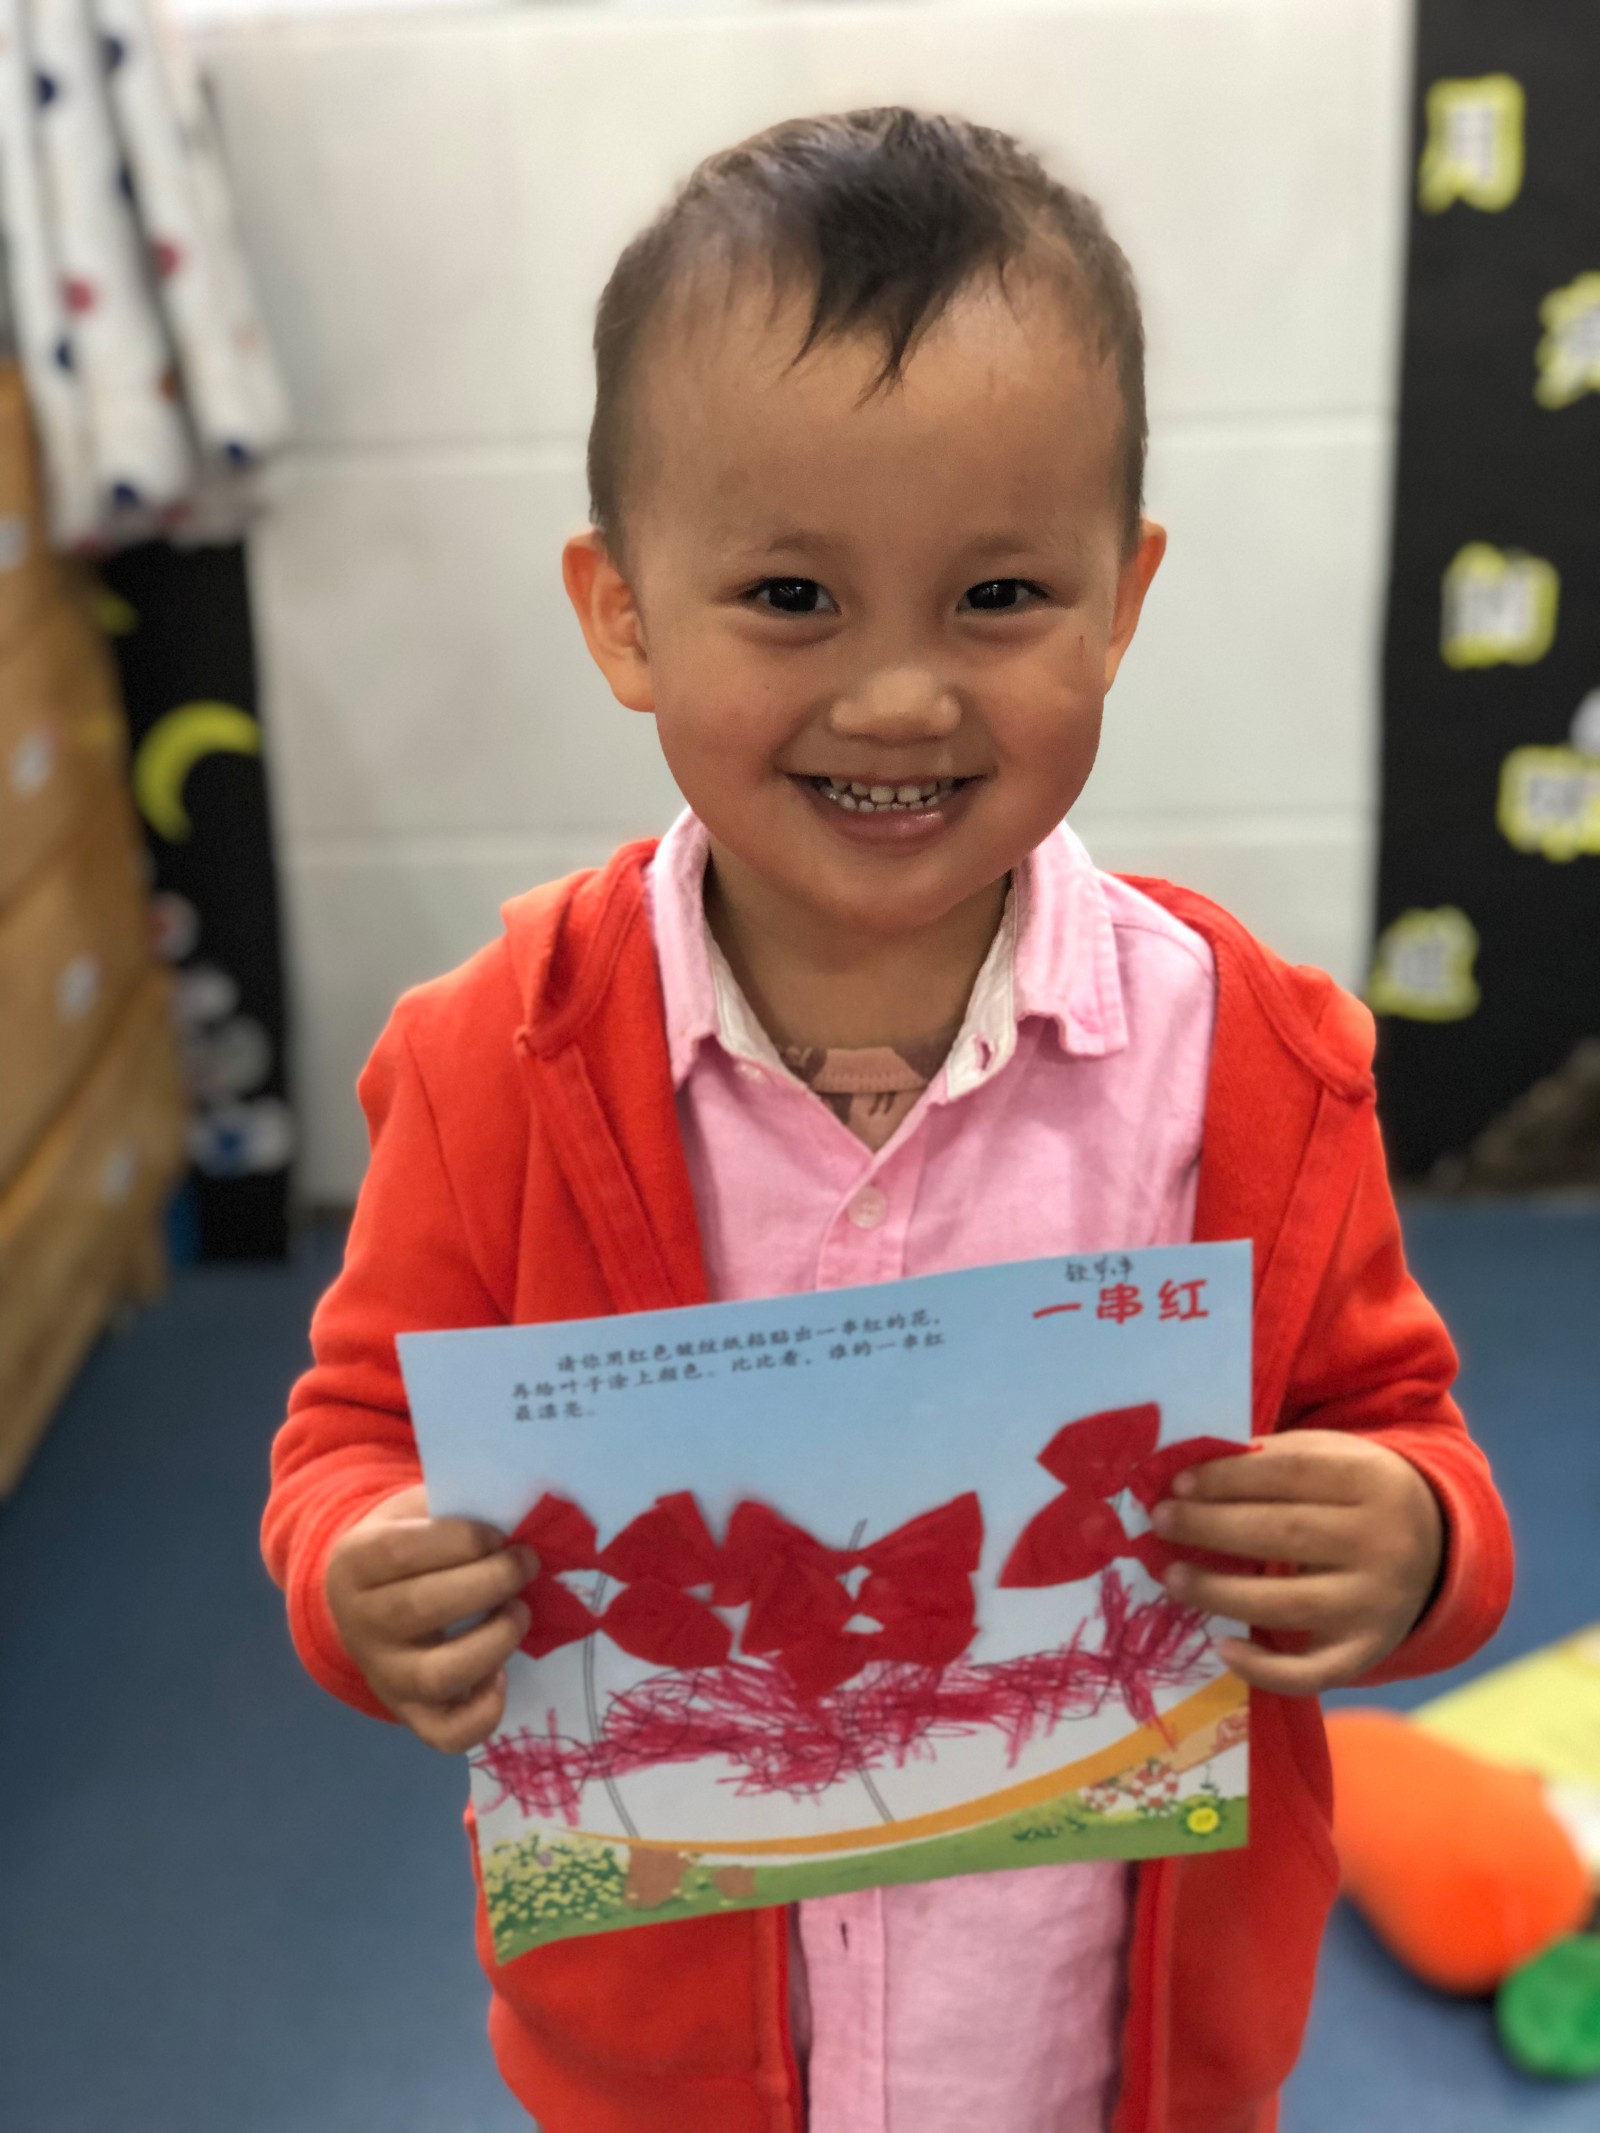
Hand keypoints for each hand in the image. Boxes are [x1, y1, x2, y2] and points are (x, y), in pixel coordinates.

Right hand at [325, 1484, 537, 1751]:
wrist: (367, 1595)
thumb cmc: (410, 1542)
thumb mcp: (418, 1510)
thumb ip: (456, 1508)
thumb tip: (520, 1515)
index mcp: (353, 1563)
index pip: (400, 1551)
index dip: (460, 1539)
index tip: (498, 1533)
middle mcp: (359, 1625)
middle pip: (420, 1609)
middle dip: (489, 1582)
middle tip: (526, 1563)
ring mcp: (383, 1675)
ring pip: (436, 1676)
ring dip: (493, 1642)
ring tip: (520, 1611)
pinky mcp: (409, 1712)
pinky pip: (444, 1734)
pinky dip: (483, 1712)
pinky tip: (502, 1675)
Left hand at [1150, 1430, 1443, 1694]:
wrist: (1432, 1546)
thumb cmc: (1352, 1491)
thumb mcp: (1329, 1455)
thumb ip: (1269, 1458)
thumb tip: (1189, 1470)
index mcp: (1371, 1480)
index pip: (1293, 1473)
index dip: (1231, 1476)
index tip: (1179, 1482)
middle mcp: (1383, 1544)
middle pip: (1287, 1535)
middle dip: (1213, 1527)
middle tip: (1161, 1522)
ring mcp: (1377, 1604)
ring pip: (1291, 1604)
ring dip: (1220, 1592)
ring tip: (1171, 1577)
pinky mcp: (1366, 1651)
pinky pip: (1314, 1671)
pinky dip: (1266, 1668)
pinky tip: (1223, 1648)